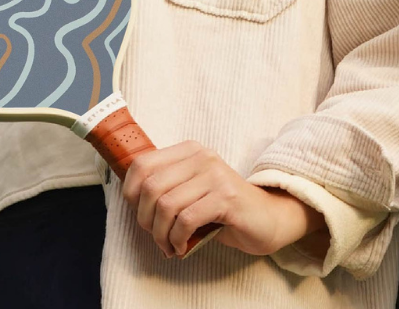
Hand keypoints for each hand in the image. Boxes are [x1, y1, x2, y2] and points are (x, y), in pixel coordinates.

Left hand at [122, 141, 325, 257]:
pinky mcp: (227, 197)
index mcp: (190, 151)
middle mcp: (202, 157)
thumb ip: (167, 186)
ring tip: (169, 245)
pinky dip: (177, 239)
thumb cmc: (223, 209)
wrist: (268, 219)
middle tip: (157, 236)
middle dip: (145, 220)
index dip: (130, 193)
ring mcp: (216, 176)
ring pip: (166, 205)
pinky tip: (182, 247)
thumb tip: (130, 198)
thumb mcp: (192, 189)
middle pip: (151, 187)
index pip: (142, 164)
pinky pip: (186, 220)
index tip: (141, 214)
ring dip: (161, 234)